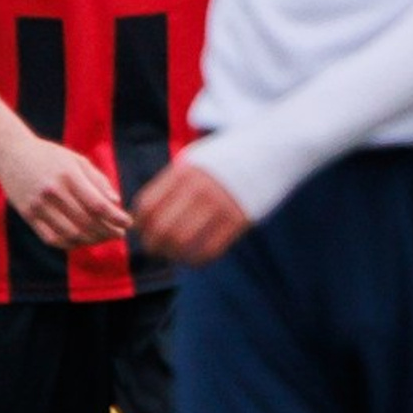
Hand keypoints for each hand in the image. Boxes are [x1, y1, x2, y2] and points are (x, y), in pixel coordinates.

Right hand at [0, 132, 129, 248]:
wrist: (9, 152)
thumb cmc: (49, 156)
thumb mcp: (76, 160)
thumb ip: (98, 181)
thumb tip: (115, 203)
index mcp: (68, 175)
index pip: (97, 205)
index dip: (116, 218)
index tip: (127, 223)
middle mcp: (53, 191)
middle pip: (86, 222)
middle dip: (107, 231)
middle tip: (119, 234)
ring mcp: (38, 205)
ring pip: (71, 234)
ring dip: (92, 240)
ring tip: (103, 237)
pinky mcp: (28, 215)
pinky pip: (52, 238)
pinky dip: (71, 243)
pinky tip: (82, 240)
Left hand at [134, 157, 251, 266]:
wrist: (271, 151)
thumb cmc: (228, 160)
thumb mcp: (197, 160)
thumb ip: (174, 182)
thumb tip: (146, 213)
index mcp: (184, 171)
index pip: (148, 205)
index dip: (140, 225)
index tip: (143, 233)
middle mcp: (199, 187)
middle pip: (161, 226)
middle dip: (152, 245)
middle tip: (154, 251)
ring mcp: (221, 204)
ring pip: (183, 241)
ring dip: (173, 255)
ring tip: (174, 256)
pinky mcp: (240, 219)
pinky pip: (211, 249)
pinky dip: (197, 260)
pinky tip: (195, 260)